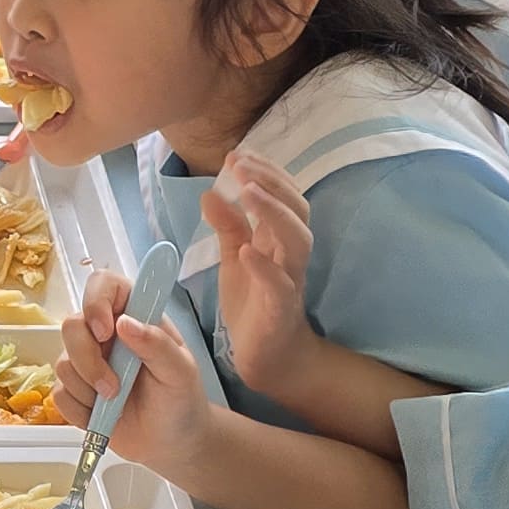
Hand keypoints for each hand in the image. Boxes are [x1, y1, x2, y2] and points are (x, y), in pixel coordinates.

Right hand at [53, 272, 226, 483]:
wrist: (171, 444)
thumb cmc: (181, 401)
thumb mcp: (181, 372)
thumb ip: (157, 345)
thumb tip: (125, 323)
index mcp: (134, 316)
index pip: (104, 285)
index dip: (96, 301)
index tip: (104, 331)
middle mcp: (106, 335)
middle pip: (71, 325)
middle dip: (87, 360)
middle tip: (113, 387)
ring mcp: (87, 362)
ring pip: (61, 362)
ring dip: (87, 389)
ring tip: (115, 404)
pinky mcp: (75, 391)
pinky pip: (58, 394)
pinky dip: (79, 410)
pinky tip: (102, 416)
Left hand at [202, 154, 313, 398]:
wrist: (266, 355)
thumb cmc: (253, 301)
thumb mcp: (235, 256)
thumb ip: (228, 225)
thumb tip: (210, 191)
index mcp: (279, 238)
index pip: (283, 194)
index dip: (266, 171)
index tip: (238, 153)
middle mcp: (290, 254)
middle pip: (298, 209)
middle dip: (272, 182)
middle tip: (241, 165)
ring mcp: (290, 281)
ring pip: (298, 241)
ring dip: (274, 213)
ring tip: (248, 193)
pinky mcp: (281, 309)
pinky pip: (280, 285)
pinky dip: (264, 266)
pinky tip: (246, 250)